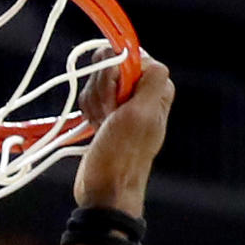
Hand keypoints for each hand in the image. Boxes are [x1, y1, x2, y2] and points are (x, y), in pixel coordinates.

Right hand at [73, 51, 174, 214]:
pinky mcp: (106, 113)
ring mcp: (123, 101)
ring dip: (93, 103)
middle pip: (109, 63)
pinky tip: (96, 127)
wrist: (105, 190)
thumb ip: (151, 79)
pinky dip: (88, 110)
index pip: (128, 54)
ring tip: (102, 126)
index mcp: (156, 86)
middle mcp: (142, 90)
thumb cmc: (122, 156)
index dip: (114, 73)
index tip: (116, 101)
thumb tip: (143, 56)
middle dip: (101, 89)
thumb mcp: (141, 114)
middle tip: (108, 116)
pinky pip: (89, 95)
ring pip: (96, 80)